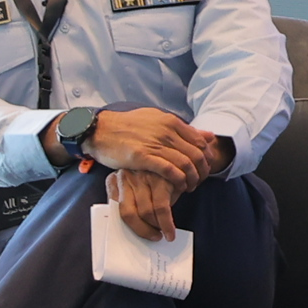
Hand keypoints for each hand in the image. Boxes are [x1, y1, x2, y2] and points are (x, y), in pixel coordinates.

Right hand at [85, 106, 218, 185]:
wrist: (100, 129)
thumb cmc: (128, 126)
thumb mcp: (157, 120)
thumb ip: (183, 129)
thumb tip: (208, 135)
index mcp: (171, 122)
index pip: (200, 141)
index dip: (207, 157)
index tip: (206, 167)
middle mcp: (167, 132)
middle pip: (197, 154)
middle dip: (203, 171)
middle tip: (201, 181)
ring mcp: (155, 144)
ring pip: (186, 164)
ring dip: (192, 179)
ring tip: (190, 187)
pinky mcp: (143, 157)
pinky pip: (170, 171)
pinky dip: (179, 180)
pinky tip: (180, 187)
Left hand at [108, 163, 179, 240]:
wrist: (177, 154)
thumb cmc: (154, 175)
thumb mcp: (136, 185)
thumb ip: (131, 201)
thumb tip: (139, 228)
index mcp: (113, 180)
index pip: (115, 210)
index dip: (126, 226)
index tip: (135, 237)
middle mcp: (125, 177)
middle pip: (129, 213)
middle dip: (142, 230)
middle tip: (153, 237)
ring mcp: (143, 177)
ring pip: (146, 213)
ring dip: (156, 228)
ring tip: (164, 234)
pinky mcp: (161, 178)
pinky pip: (162, 208)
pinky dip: (166, 224)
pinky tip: (170, 232)